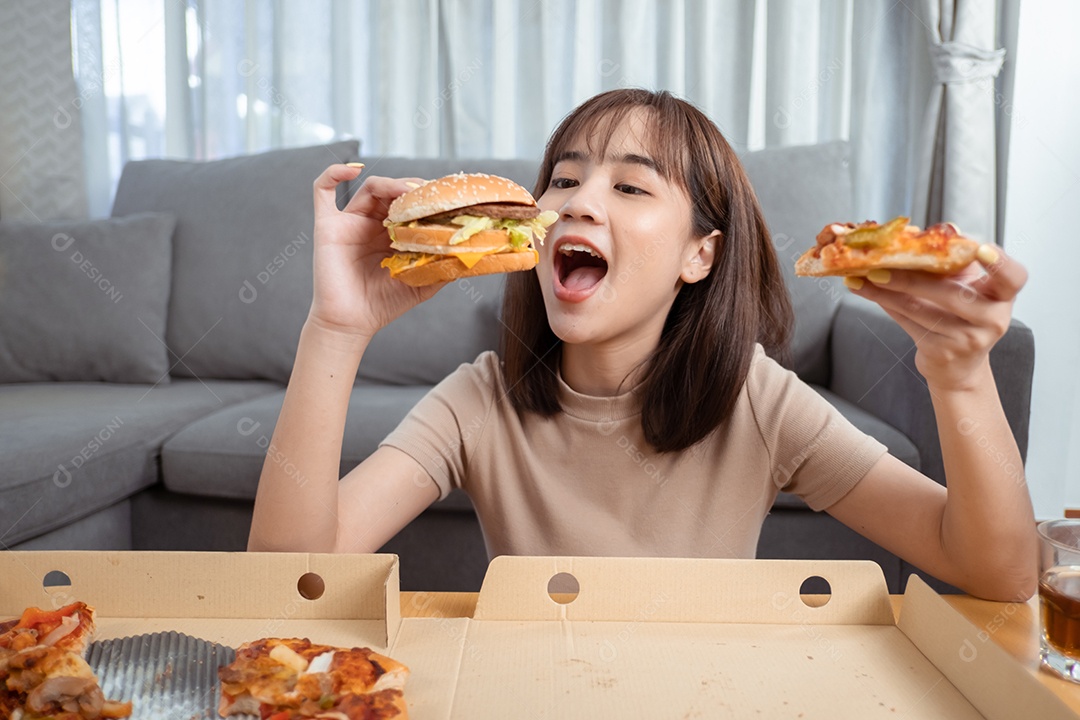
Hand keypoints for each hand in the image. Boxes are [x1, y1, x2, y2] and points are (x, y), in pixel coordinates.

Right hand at [308, 164, 442, 338]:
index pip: (411, 204)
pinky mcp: (327, 225)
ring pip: (369, 187)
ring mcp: (349, 222)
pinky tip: (354, 169)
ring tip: (406, 192)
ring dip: (389, 184)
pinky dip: (334, 172)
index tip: (445, 198)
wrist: (351, 323)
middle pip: (393, 191)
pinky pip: (322, 190)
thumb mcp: (423, 283)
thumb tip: (473, 252)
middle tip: (429, 195)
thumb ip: (444, 267)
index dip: (426, 197)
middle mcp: (372, 224)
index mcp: (393, 234)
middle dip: (412, 188)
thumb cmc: (384, 304)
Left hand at [844, 245, 1027, 390]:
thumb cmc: (960, 313)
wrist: (957, 364)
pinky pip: (907, 322)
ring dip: (887, 291)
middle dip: (911, 279)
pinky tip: (864, 290)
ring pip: (921, 310)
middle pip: (952, 294)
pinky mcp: (943, 351)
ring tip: (863, 275)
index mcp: (1002, 294)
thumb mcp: (964, 284)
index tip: (982, 249)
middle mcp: (992, 318)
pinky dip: (884, 303)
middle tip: (880, 264)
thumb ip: (951, 259)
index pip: (1013, 277)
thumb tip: (935, 230)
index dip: (1001, 263)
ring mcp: (969, 339)